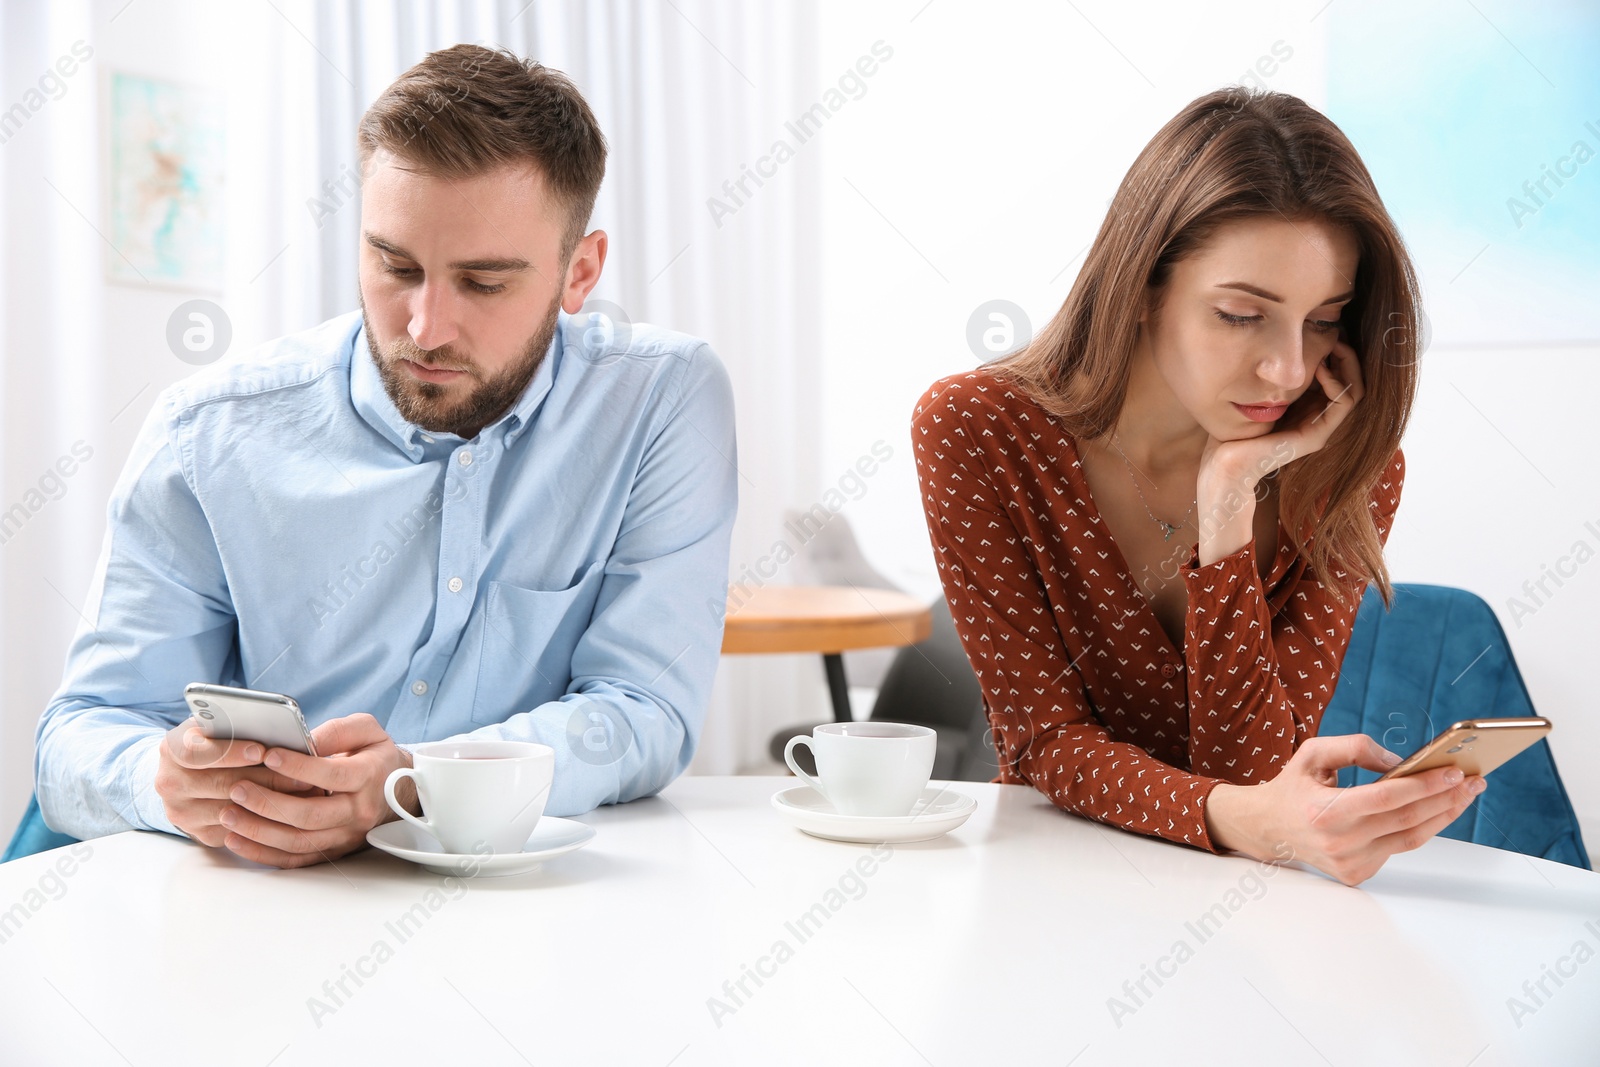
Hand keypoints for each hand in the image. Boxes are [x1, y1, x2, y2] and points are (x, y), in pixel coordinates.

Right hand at [154, 721, 322, 847]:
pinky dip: (265, 820)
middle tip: (302, 775)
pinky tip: (290, 809)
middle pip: (222, 785)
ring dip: (272, 802)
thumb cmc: (213, 741)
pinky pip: (237, 830)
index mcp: (173, 749)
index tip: (260, 750)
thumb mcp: (215, 726)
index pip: (197, 753)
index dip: (230, 752)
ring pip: (233, 810)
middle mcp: (171, 783)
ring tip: (304, 791)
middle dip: (267, 779)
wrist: (186, 773)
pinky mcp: (199, 833)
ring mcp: (182, 812)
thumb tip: (276, 730)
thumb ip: (235, 725)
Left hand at [211, 713, 414, 868]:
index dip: (298, 767)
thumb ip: (338, 731)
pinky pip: (296, 859)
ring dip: (259, 831)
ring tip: (228, 814)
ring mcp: (346, 835)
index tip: (268, 754)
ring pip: (299, 841)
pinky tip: (236, 840)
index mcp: (368, 777)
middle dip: (268, 803)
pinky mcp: (334, 851)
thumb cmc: (376, 756)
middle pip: (310, 815)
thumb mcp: (368, 731)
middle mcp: (358, 811)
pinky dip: (263, 854)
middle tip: (237, 789)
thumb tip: (305, 740)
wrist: (401, 791)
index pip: (331, 775)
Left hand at [1196, 339, 1364, 562]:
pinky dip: (1338, 383)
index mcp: (1307, 406)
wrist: (1224, 460)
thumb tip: (1280, 345)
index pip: (1338, 375)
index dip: (1337, 352)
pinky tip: (1322, 369)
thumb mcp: (1257, 390)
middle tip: (1336, 334)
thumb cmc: (1234, 425)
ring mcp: (1320, 428)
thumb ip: (1273, 374)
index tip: (1326, 331)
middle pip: (1351, 380)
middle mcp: (1318, 417)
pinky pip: (1344, 404)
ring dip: (1348, 364)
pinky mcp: (1317, 436)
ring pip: (1355, 390)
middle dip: (1347, 354)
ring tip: (1334, 346)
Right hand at [1204, 734, 1485, 886]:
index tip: (1454, 772)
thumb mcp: (1313, 754)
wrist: (1267, 829)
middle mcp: (1338, 842)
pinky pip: (1398, 848)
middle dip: (1445, 799)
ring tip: (1464, 796)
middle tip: (1472, 781)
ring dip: (1443, 816)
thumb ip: (1355, 749)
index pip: (1387, 798)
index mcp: (1324, 811)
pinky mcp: (1357, 874)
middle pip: (1407, 820)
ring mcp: (1349, 863)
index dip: (1424, 785)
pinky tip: (1434, 811)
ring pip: (1411, 839)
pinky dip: (1419, 828)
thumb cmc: (1292, 788)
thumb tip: (1400, 762)